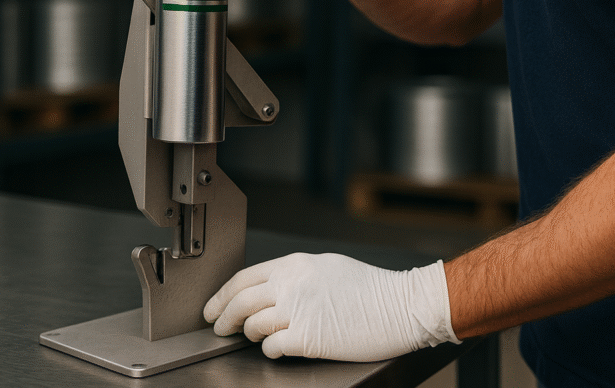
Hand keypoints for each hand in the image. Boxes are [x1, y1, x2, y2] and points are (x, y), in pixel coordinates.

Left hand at [203, 253, 459, 361]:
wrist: (400, 306)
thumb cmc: (370, 289)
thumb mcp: (327, 267)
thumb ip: (296, 276)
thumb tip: (270, 289)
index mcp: (295, 265)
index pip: (244, 278)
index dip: (222, 295)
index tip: (213, 307)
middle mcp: (292, 284)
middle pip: (241, 302)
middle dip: (223, 317)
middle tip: (218, 327)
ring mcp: (299, 310)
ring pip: (253, 325)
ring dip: (249, 335)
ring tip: (255, 338)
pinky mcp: (309, 337)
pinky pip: (273, 346)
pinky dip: (270, 350)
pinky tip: (277, 348)